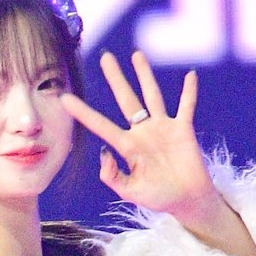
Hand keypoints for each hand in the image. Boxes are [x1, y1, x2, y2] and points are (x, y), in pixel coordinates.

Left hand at [61, 50, 224, 226]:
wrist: (186, 201)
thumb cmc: (158, 197)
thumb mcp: (130, 192)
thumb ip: (112, 176)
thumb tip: (102, 153)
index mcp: (126, 146)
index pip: (100, 125)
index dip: (83, 112)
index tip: (65, 98)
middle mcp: (142, 132)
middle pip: (126, 99)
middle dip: (116, 78)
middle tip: (105, 57)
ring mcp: (162, 128)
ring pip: (152, 96)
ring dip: (145, 75)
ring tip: (136, 55)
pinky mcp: (183, 129)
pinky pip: (186, 106)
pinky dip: (189, 92)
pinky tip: (190, 75)